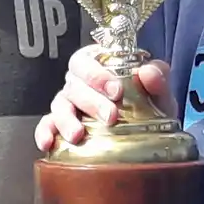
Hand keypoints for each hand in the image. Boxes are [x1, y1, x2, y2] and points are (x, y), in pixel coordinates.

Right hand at [33, 45, 173, 151]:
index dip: (97, 74)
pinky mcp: (60, 126)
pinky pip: (46, 126)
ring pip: (59, 105)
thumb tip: (147, 72)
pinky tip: (47, 144)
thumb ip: (158, 78)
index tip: (115, 90)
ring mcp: (67, 104)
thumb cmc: (150, 105)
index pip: (86, 60)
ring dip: (66, 119)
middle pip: (73, 84)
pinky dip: (44, 133)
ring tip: (78, 135)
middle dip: (90, 100)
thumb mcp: (159, 92)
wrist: (151, 137)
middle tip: (109, 117)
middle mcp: (79, 82)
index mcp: (98, 65)